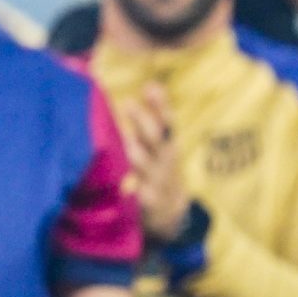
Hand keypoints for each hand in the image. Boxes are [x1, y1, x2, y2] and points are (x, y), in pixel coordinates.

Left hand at [121, 85, 190, 243]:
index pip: (167, 121)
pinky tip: (125, 185)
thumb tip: (152, 84)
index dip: (160, 105)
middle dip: (144, 122)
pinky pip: (142, 195)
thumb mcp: (163, 143)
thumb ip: (156, 117)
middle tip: (128, 104)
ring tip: (126, 140)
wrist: (172, 212)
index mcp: (168, 145)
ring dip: (137, 152)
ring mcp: (158, 182)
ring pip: (147, 165)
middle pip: (156, 139)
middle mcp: (165, 161)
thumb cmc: (160, 168)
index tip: (150, 87)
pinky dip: (135, 190)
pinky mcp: (149, 203)